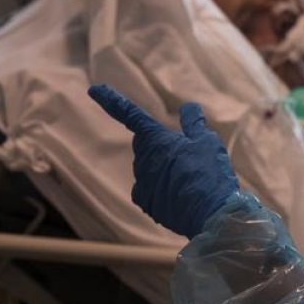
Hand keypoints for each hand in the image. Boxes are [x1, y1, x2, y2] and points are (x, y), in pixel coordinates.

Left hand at [88, 84, 238, 237]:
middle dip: (158, 144)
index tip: (93, 90)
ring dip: (163, 167)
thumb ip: (194, 123)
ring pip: (149, 167)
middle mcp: (143, 160)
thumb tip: (188, 106)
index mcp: (155, 140)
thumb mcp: (207, 141)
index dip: (111, 100)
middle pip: (145, 144)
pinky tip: (180, 194)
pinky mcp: (147, 203)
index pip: (130, 114)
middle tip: (186, 152)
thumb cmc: (209, 172)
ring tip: (190, 177)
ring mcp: (142, 183)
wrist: (210, 213)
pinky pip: (150, 190)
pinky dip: (162, 188)